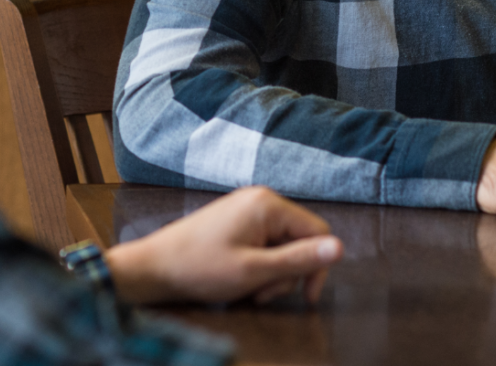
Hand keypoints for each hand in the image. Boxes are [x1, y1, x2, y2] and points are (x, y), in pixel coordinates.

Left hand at [103, 186, 342, 305]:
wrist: (155, 267)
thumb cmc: (202, 268)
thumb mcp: (255, 271)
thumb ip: (299, 260)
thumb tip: (340, 248)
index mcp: (268, 204)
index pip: (318, 231)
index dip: (318, 266)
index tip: (306, 297)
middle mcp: (260, 199)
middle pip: (300, 239)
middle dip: (288, 273)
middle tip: (263, 295)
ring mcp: (247, 210)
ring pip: (282, 245)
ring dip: (273, 274)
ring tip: (250, 290)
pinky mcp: (237, 222)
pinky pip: (264, 244)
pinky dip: (260, 266)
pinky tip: (242, 280)